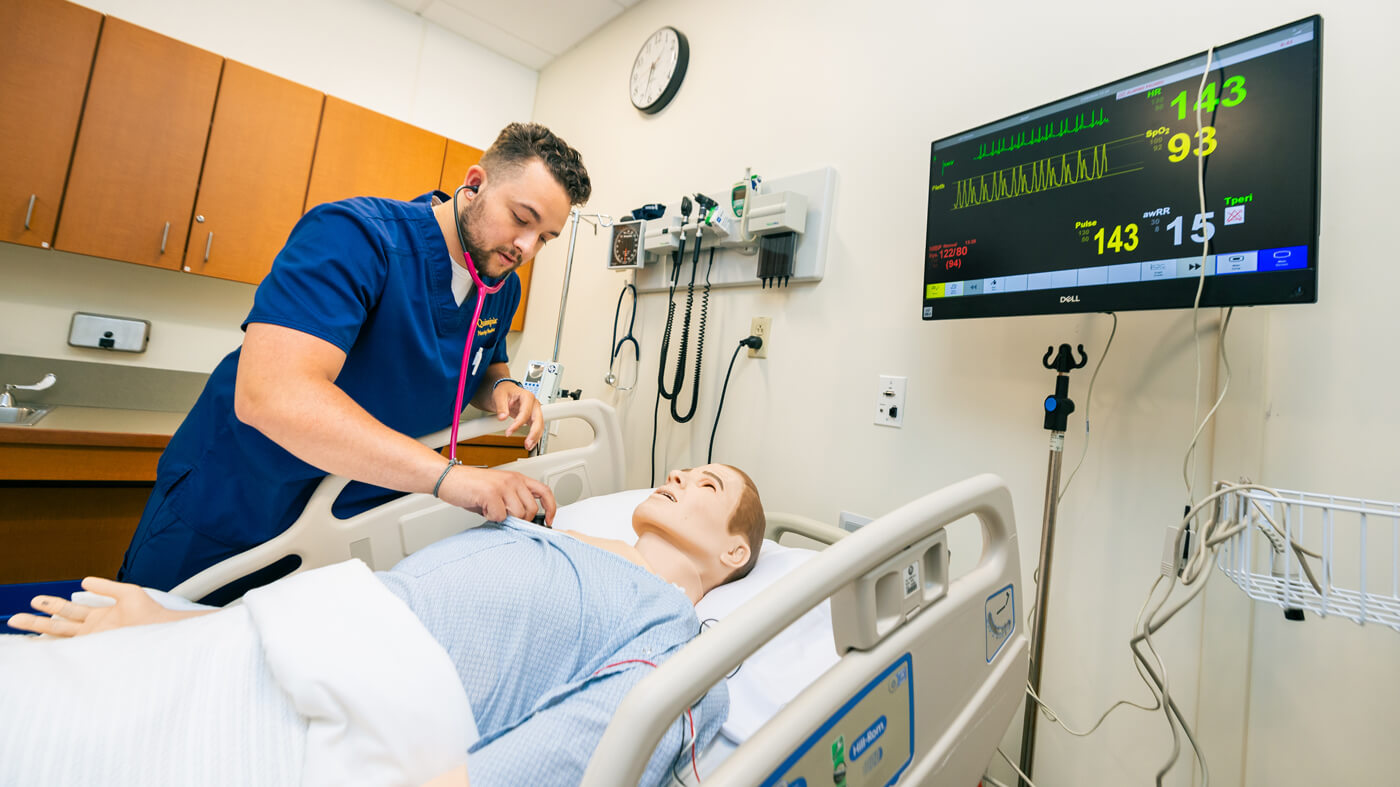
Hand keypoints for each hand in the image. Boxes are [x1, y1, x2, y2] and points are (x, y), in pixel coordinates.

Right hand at [7, 577, 203, 637]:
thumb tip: (83, 581)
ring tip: (19, 624)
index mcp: (99, 618)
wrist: (165, 630)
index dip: (52, 607)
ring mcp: (95, 641)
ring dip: (41, 629)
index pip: (69, 612)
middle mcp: (94, 631)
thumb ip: (106, 587)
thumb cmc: (151, 614)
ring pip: (62, 635)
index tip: (34, 602)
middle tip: (15, 619)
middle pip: (59, 626)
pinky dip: (57, 646)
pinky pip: (74, 648)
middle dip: (37, 621)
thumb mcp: (127, 594)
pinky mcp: (98, 649)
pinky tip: (40, 644)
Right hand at [440, 465, 556, 525]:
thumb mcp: (498, 491)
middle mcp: (513, 480)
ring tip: (491, 509)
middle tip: (504, 517)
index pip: (544, 492)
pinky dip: (491, 518)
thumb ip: (512, 502)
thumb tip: (523, 521)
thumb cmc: (471, 486)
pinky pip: (500, 517)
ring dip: (504, 518)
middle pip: (531, 509)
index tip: (549, 520)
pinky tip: (484, 509)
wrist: (449, 478)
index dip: (551, 508)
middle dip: (520, 519)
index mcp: (517, 478)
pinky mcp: (491, 493)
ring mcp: (503, 486)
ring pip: (518, 514)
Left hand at [492, 380, 543, 450]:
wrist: (506, 391)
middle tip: (527, 443)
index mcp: (527, 396)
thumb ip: (501, 407)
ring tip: (528, 446)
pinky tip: (530, 443)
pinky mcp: (533, 417)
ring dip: (535, 437)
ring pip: (540, 426)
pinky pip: (536, 428)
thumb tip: (502, 417)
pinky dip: (534, 436)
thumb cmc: (504, 391)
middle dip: (533, 433)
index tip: (509, 432)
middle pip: (538, 420)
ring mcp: (535, 411)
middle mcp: (534, 404)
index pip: (525, 412)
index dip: (518, 424)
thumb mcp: (499, 396)